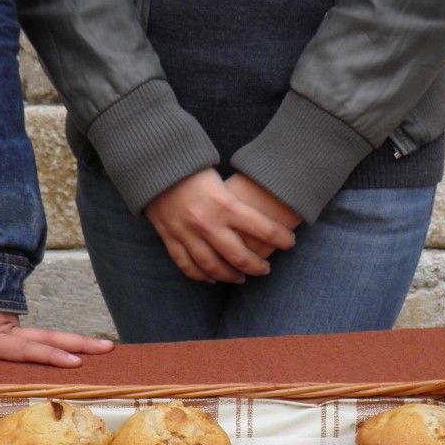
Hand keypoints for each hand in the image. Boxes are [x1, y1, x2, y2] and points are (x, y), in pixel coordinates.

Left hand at [0, 303, 113, 365]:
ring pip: (54, 338)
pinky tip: (90, 351)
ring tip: (107, 349)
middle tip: (104, 351)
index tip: (72, 360)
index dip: (49, 354)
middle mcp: (12, 336)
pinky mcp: (22, 334)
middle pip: (49, 341)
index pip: (26, 347)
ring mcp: (20, 334)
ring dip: (80, 343)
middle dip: (77, 346)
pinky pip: (49, 341)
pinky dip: (71, 345)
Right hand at [143, 169, 295, 282]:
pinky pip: (188, 266)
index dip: (282, 239)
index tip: (290, 243)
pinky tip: (212, 278)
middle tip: (266, 269)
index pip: (264, 230)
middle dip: (258, 267)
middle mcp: (208, 224)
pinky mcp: (171, 239)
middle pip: (240, 257)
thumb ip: (238, 199)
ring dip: (231, 276)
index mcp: (226, 205)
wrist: (154, 166)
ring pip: (214, 268)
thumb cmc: (192, 168)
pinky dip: (201, 276)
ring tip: (242, 277)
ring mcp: (187, 234)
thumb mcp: (222, 179)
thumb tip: (262, 211)